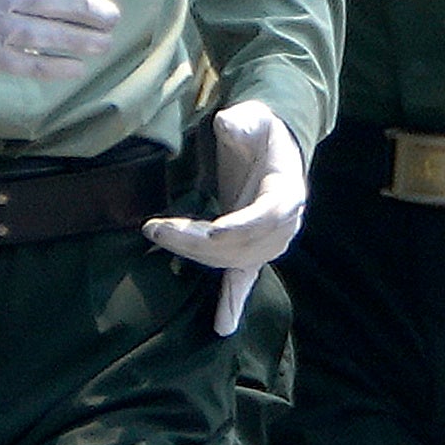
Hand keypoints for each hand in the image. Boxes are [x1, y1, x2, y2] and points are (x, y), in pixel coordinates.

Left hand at [142, 102, 309, 338]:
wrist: (273, 149)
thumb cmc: (262, 131)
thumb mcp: (256, 117)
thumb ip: (244, 120)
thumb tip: (229, 124)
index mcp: (288, 193)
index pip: (268, 215)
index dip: (241, 225)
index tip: (212, 230)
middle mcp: (283, 225)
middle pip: (242, 244)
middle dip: (197, 240)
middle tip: (156, 227)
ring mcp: (268, 243)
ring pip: (232, 261)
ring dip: (194, 255)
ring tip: (160, 237)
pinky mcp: (253, 252)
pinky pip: (244, 281)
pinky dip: (232, 302)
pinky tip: (222, 327)